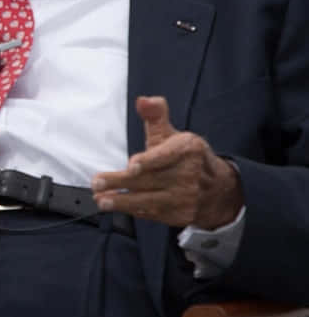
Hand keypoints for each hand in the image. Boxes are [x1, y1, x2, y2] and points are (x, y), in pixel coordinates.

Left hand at [91, 95, 243, 228]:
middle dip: (121, 182)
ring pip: (149, 199)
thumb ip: (155, 116)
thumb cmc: (186, 157)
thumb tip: (143, 100)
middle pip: (150, 179)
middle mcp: (189, 175)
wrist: (218, 190)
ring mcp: (185, 197)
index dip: (148, 161)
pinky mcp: (180, 215)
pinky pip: (152, 213)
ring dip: (122, 201)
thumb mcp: (173, 134)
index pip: (166, 156)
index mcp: (188, 150)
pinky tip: (114, 206)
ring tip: (101, 199)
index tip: (131, 165)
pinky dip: (131, 210)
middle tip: (97, 182)